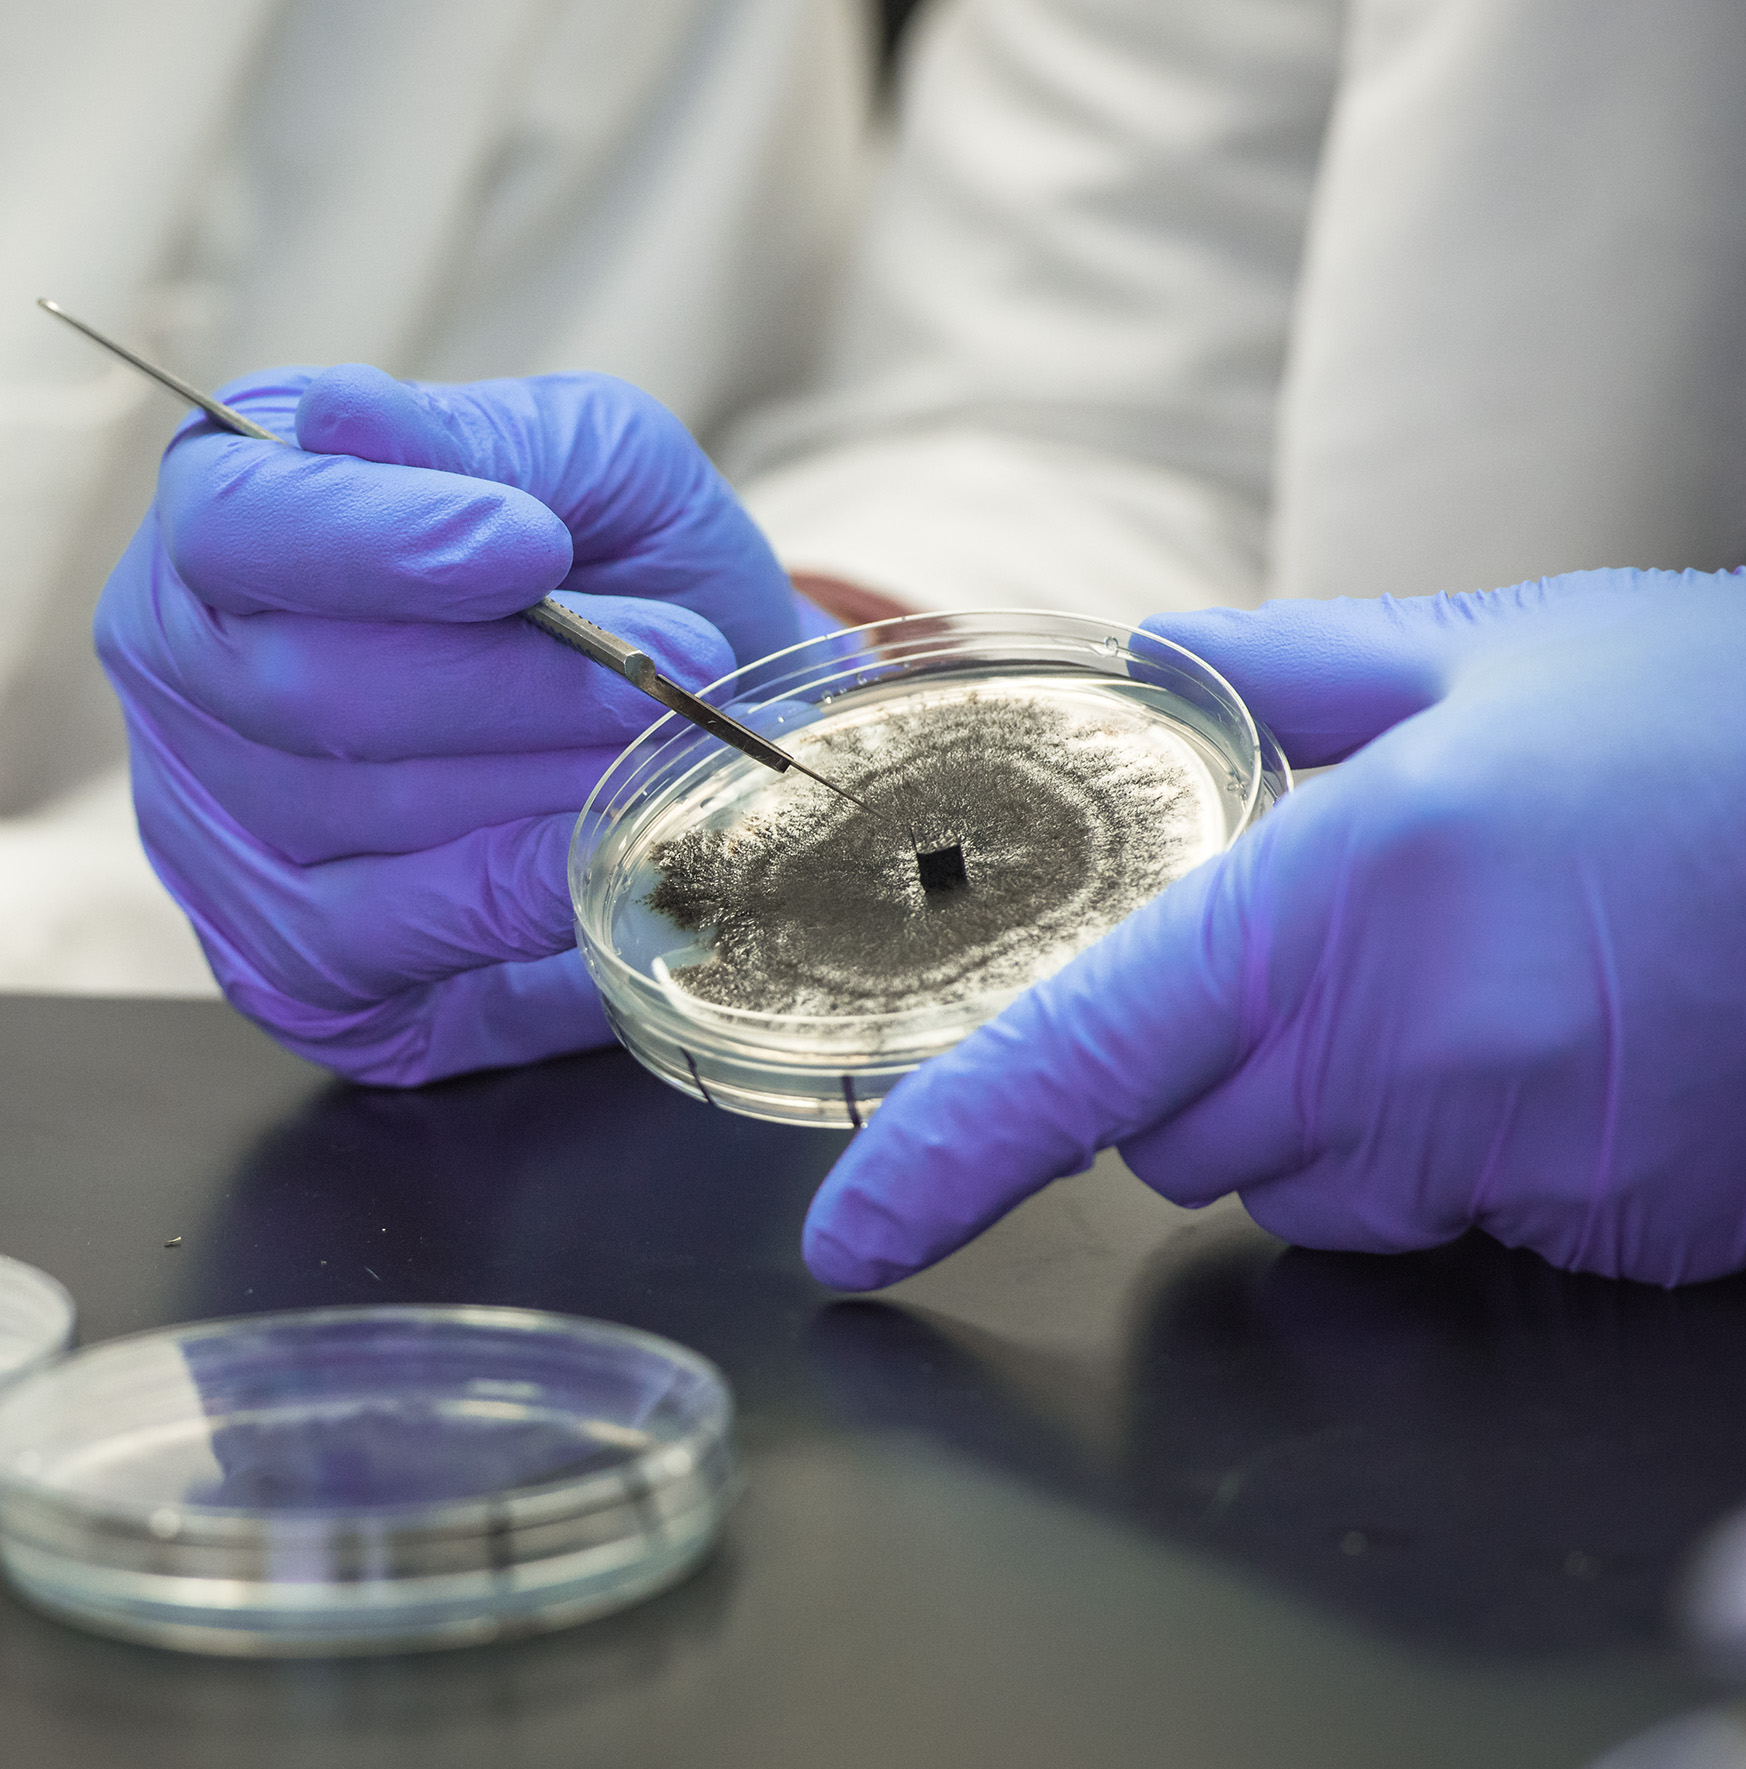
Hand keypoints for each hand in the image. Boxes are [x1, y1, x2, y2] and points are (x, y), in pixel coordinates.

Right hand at [96, 364, 815, 1084]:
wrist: (679, 728)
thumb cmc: (618, 574)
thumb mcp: (588, 461)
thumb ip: (482, 439)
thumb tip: (344, 417)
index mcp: (227, 502)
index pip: (238, 524)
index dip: (378, 543)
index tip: (532, 547)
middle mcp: (180, 663)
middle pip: (298, 686)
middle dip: (507, 685)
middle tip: (668, 672)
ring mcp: (206, 820)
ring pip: (344, 817)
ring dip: (530, 785)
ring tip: (663, 752)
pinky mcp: (271, 956)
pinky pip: (372, 942)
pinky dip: (504, 898)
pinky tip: (598, 855)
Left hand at [803, 568, 1745, 1287]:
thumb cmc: (1723, 723)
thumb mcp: (1492, 652)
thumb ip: (1288, 672)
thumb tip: (1154, 648)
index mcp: (1334, 900)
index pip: (1077, 1062)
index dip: (944, 1154)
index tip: (854, 1230)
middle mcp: (1405, 1050)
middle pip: (1177, 1137)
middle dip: (1200, 1062)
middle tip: (1320, 949)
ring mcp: (1512, 1155)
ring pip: (1305, 1191)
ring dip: (1331, 1114)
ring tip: (1469, 981)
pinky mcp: (1601, 1221)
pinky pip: (1447, 1218)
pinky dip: (1454, 1153)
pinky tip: (1554, 1043)